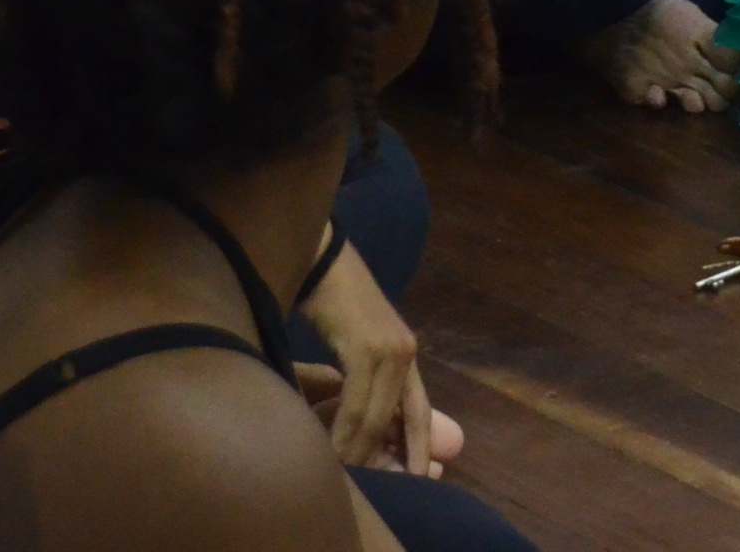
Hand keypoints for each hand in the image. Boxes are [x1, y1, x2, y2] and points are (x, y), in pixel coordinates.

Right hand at [295, 241, 439, 473]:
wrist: (321, 255)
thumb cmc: (330, 299)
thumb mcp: (352, 342)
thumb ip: (360, 376)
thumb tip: (350, 413)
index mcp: (405, 354)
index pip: (418, 412)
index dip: (417, 448)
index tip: (419, 478)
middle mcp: (406, 353)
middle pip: (401, 421)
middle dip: (387, 458)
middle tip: (374, 485)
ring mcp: (391, 349)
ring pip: (377, 417)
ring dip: (358, 450)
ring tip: (343, 474)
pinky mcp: (369, 346)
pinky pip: (359, 402)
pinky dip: (345, 430)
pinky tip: (332, 448)